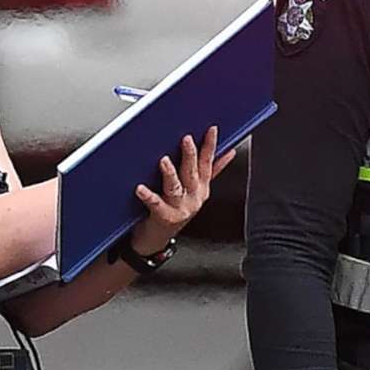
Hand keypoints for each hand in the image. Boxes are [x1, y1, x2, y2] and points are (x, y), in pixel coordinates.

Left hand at [131, 129, 228, 253]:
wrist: (158, 239)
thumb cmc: (174, 211)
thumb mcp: (196, 191)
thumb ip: (213, 171)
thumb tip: (229, 152)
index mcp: (202, 188)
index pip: (208, 163)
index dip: (210, 146)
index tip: (211, 130)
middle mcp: (194, 197)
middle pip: (193, 173)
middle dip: (191, 155)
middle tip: (186, 139)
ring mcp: (180, 208)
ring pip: (176, 187)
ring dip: (171, 173)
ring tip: (164, 161)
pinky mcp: (164, 217)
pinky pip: (156, 204)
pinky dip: (149, 196)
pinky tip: (140, 188)